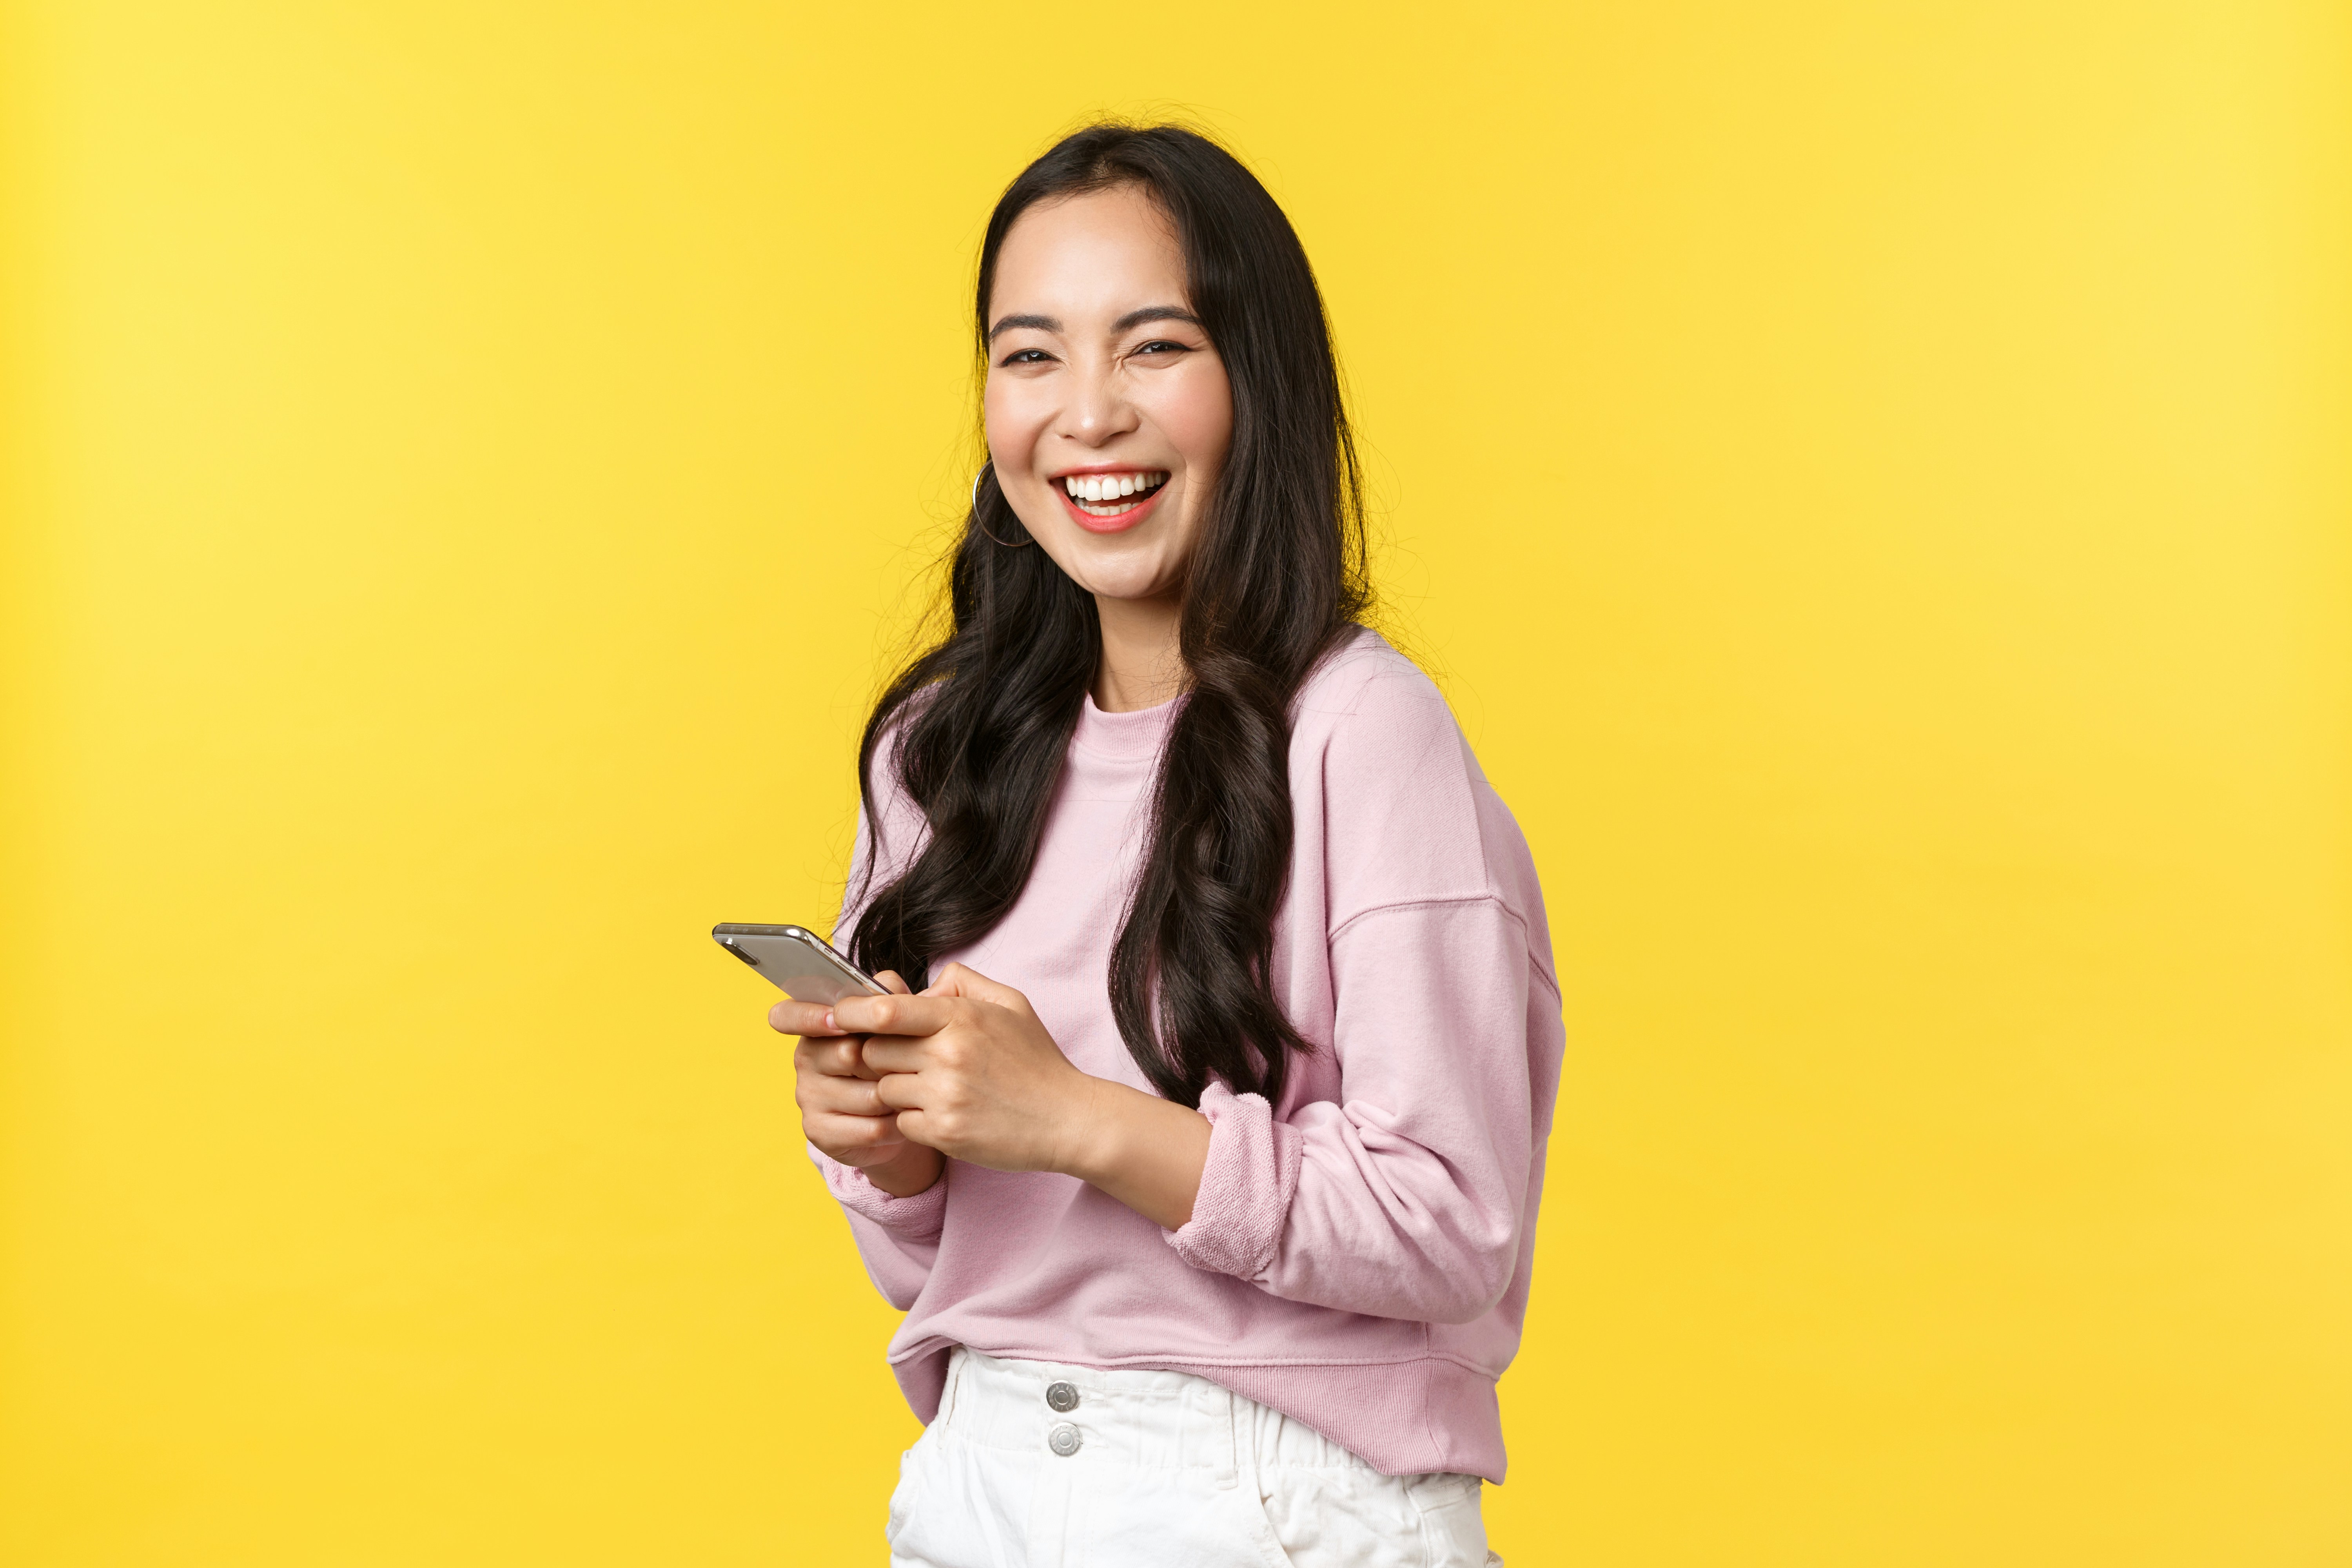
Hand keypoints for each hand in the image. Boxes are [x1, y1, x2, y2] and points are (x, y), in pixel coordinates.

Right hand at [772, 969, 943, 1198]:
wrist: (892, 1116)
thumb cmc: (890, 1060)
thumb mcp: (892, 1025)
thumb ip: (890, 997)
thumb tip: (891, 984)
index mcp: (815, 1027)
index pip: (787, 1014)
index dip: (809, 1016)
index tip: (837, 1020)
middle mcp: (805, 1059)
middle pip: (847, 1054)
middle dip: (886, 1062)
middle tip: (908, 1064)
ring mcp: (808, 1097)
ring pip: (866, 1094)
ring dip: (896, 1096)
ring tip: (910, 1094)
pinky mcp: (819, 1132)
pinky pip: (869, 1127)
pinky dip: (894, 1125)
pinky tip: (902, 1119)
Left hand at [840, 963, 1212, 1228]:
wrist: (1069, 1119)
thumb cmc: (1036, 1060)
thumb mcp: (1010, 1004)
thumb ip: (962, 984)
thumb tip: (919, 987)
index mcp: (961, 1018)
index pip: (885, 1009)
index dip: (849, 1012)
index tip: (832, 1014)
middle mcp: (948, 1055)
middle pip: (874, 1051)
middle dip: (877, 1054)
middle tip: (897, 1058)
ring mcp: (944, 1096)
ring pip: (882, 1089)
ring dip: (895, 1090)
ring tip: (929, 1089)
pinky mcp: (943, 1132)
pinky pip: (900, 1123)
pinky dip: (911, 1120)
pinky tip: (941, 1115)